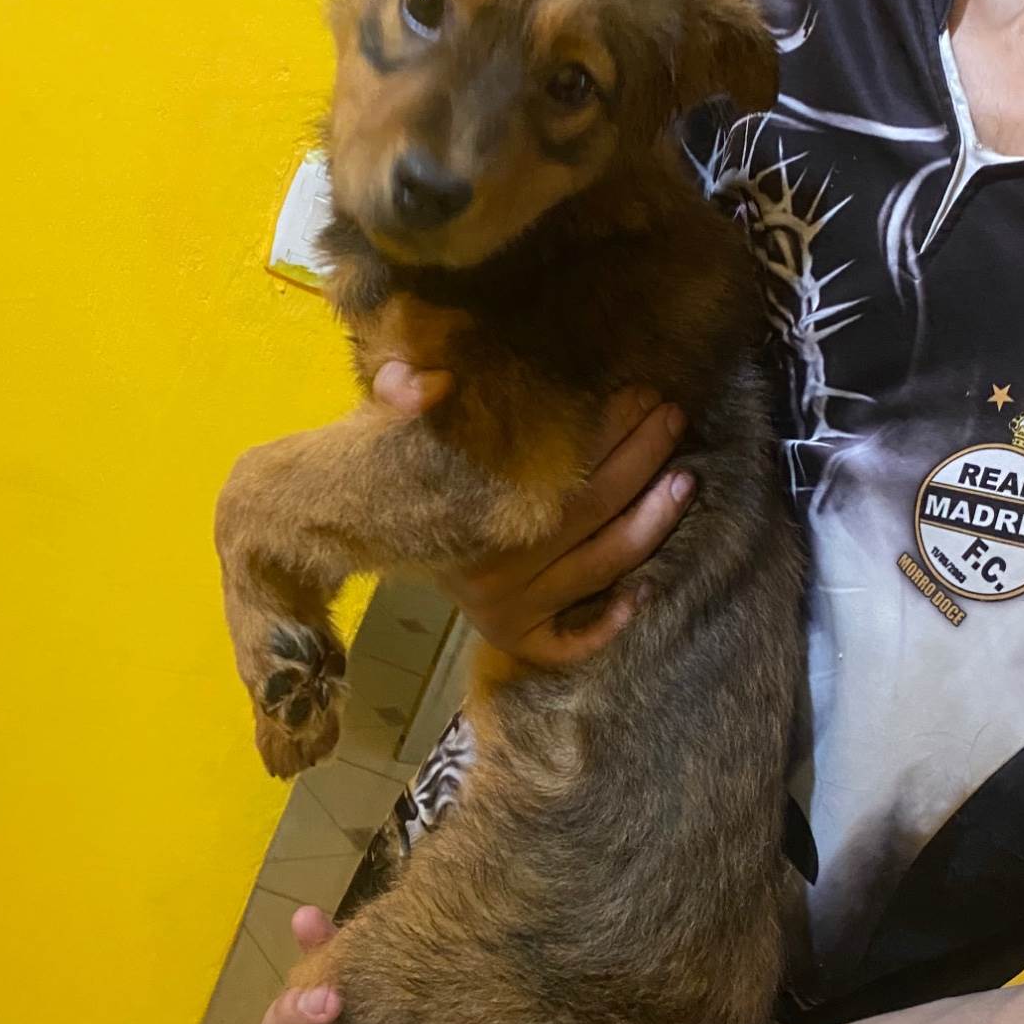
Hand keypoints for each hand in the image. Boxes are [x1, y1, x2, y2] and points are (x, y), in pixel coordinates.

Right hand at [373, 369, 692, 666]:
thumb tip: (426, 381)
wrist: (338, 530)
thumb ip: (397, 397)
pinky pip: (570, 643)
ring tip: (686, 478)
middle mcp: (490, 571)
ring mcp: (505, 611)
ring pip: (598, 569)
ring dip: (650, 524)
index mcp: (466, 517)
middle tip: (673, 418)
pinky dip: (609, 623)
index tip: (639, 394)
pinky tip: (647, 590)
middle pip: (589, 513)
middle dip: (641, 461)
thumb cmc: (384, 471)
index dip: (606, 432)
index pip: (557, 474)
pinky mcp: (513, 641)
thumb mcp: (378, 426)